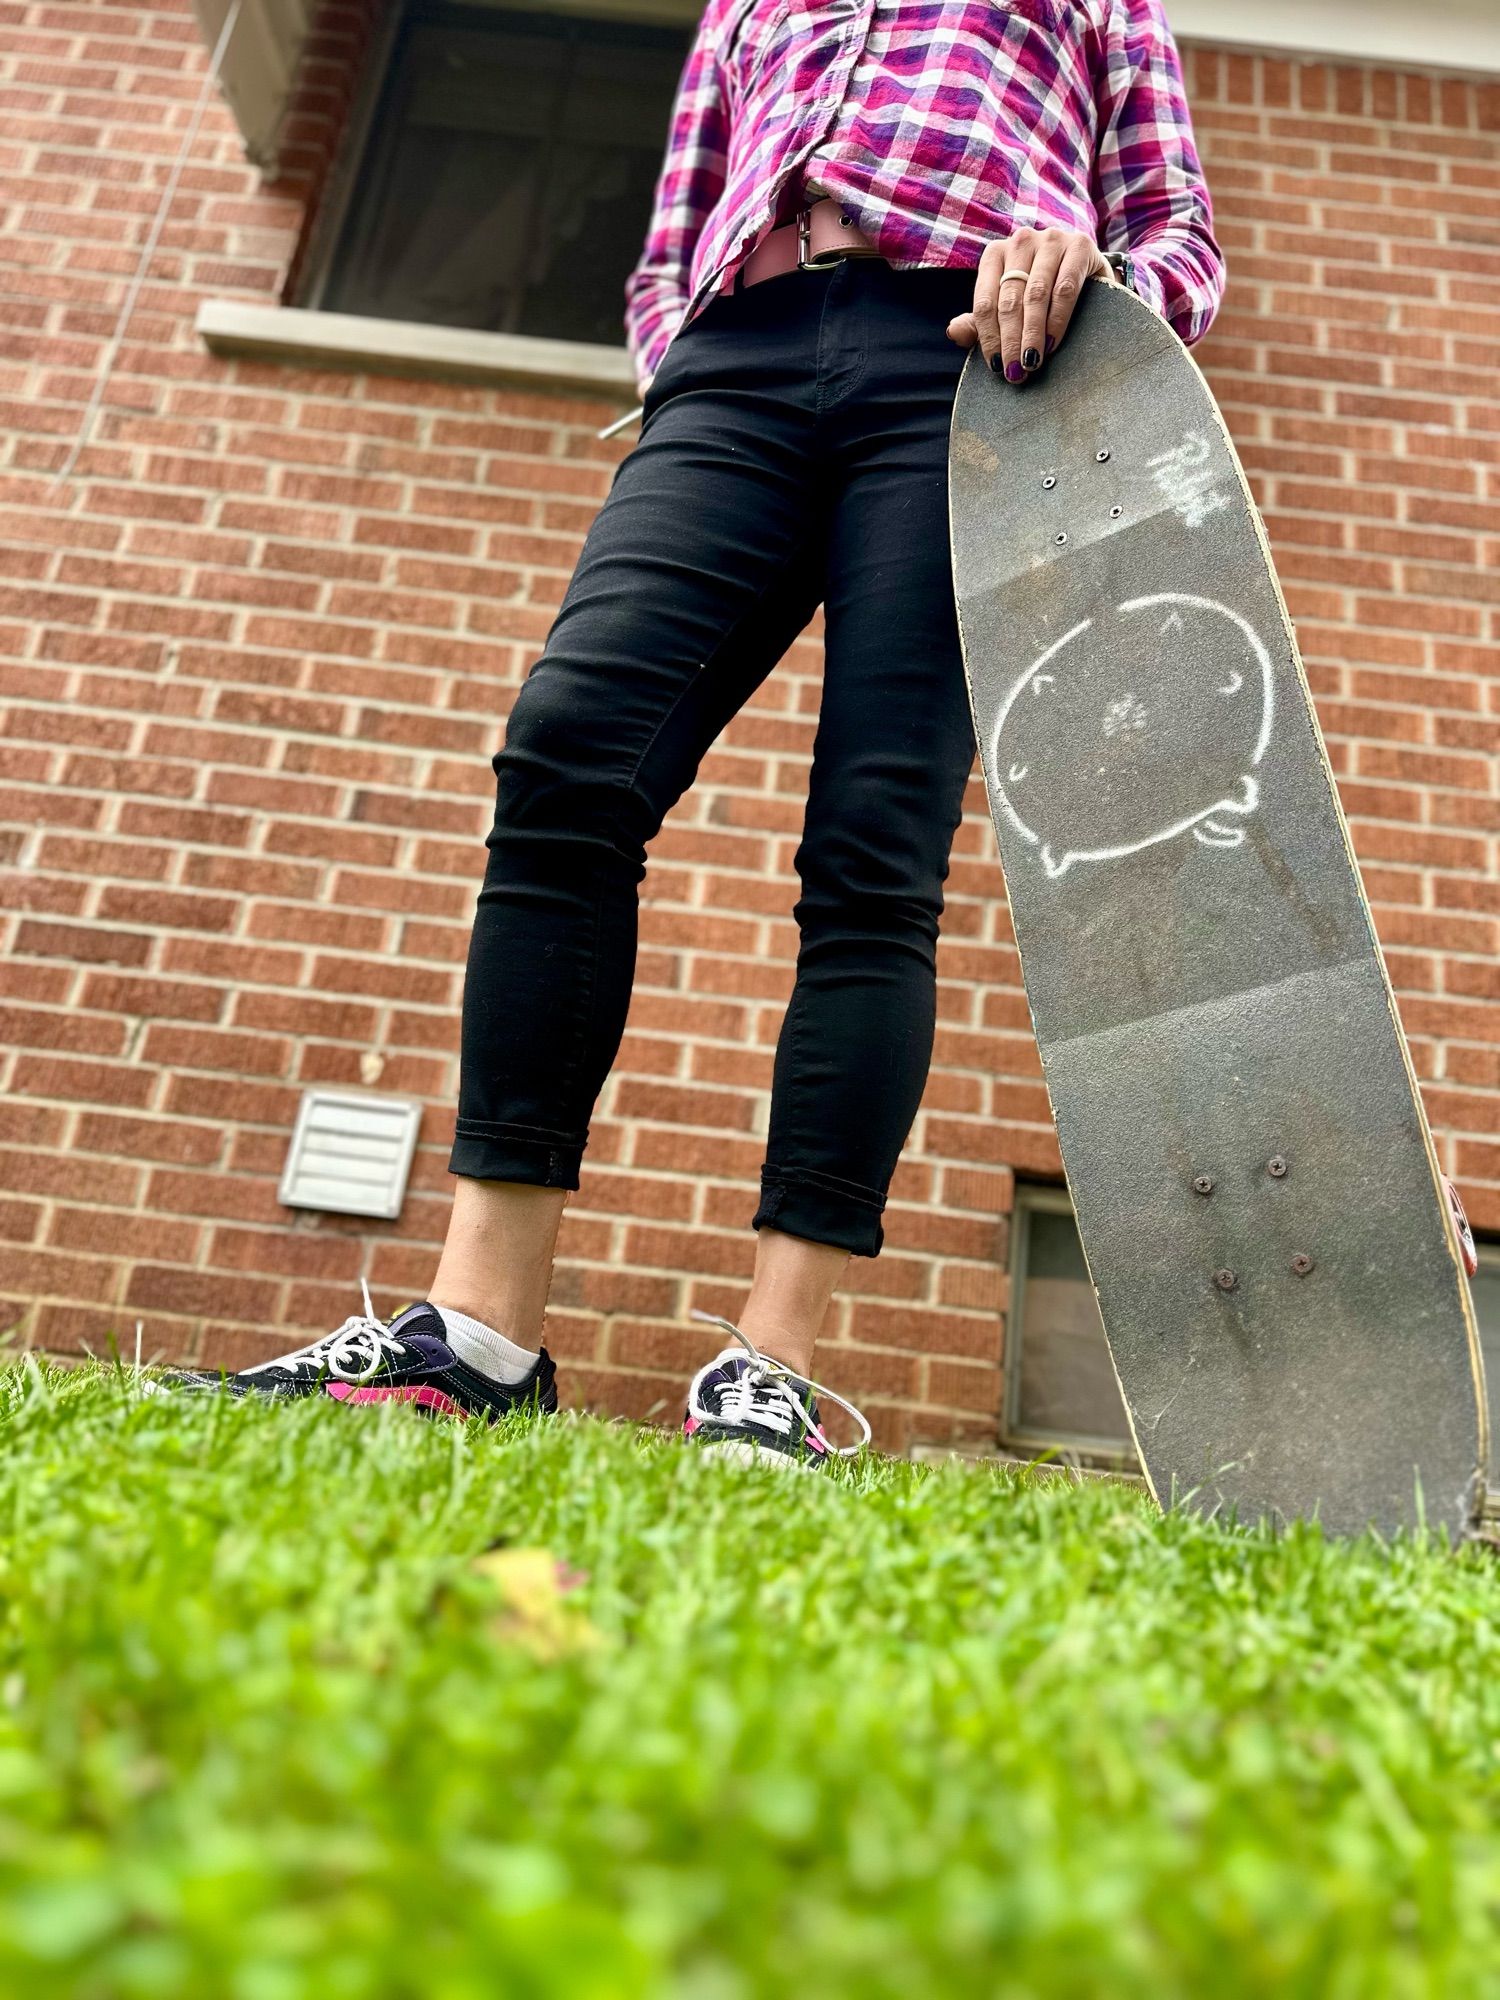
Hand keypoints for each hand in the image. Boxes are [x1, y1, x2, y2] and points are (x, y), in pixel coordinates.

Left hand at [946, 228, 1112, 383]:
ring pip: (1035, 295)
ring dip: (1032, 334)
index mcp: (995, 254)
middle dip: (1011, 340)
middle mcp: (1020, 241)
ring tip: (1031, 363)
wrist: (1088, 272)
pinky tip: (1052, 343)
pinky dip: (1057, 319)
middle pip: (1009, 300)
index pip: (985, 301)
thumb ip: (980, 321)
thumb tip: (953, 332)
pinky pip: (1065, 288)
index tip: (996, 366)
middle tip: (1015, 373)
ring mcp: (1050, 240)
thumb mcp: (1009, 307)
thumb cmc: (1042, 293)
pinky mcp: (1079, 245)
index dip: (988, 337)